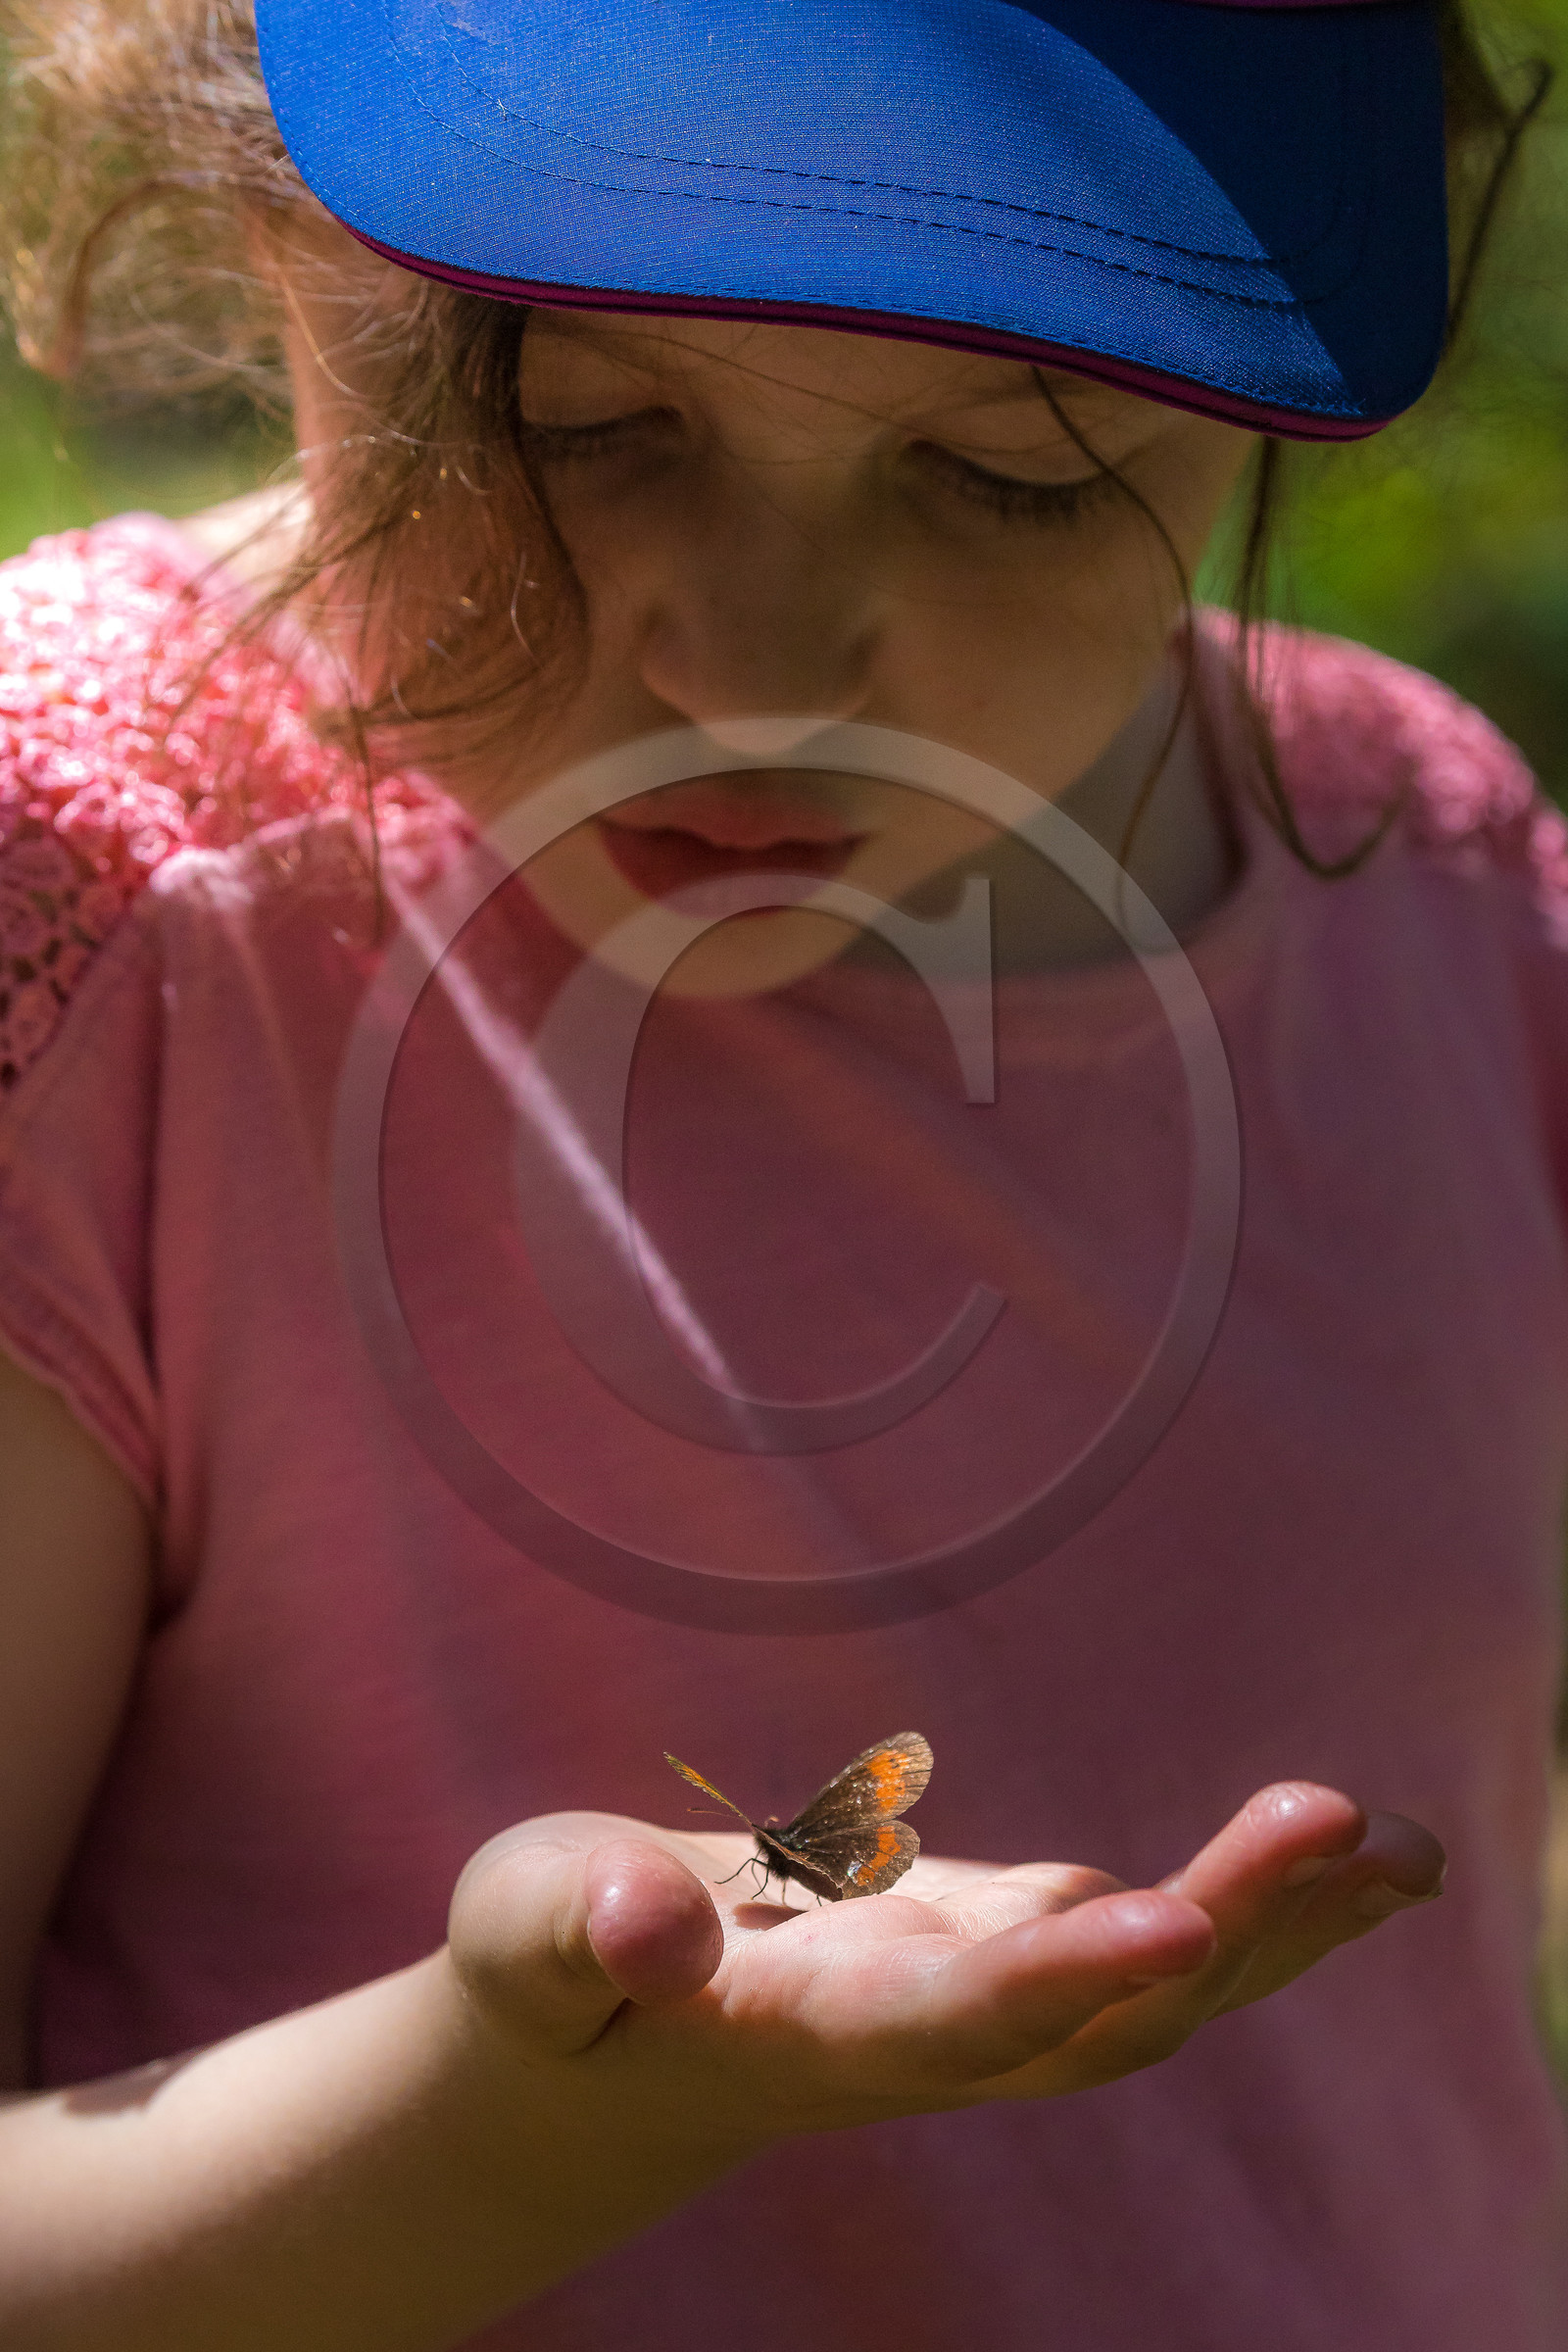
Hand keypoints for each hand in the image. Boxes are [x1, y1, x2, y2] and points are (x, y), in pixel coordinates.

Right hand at [444, 1783, 1443, 2162]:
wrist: (606, 2056)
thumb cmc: (551, 1977)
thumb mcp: (524, 1930)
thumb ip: (571, 1928)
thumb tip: (649, 1918)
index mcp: (803, 2035)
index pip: (947, 2025)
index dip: (1056, 1983)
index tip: (1166, 1919)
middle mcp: (920, 2038)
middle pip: (1098, 2024)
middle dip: (1227, 1936)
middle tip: (1346, 1831)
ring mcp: (976, 1999)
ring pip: (1155, 1997)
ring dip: (1282, 1932)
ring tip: (1402, 1851)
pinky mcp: (1000, 1949)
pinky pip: (1155, 1945)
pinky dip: (1262, 1908)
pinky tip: (1360, 1858)